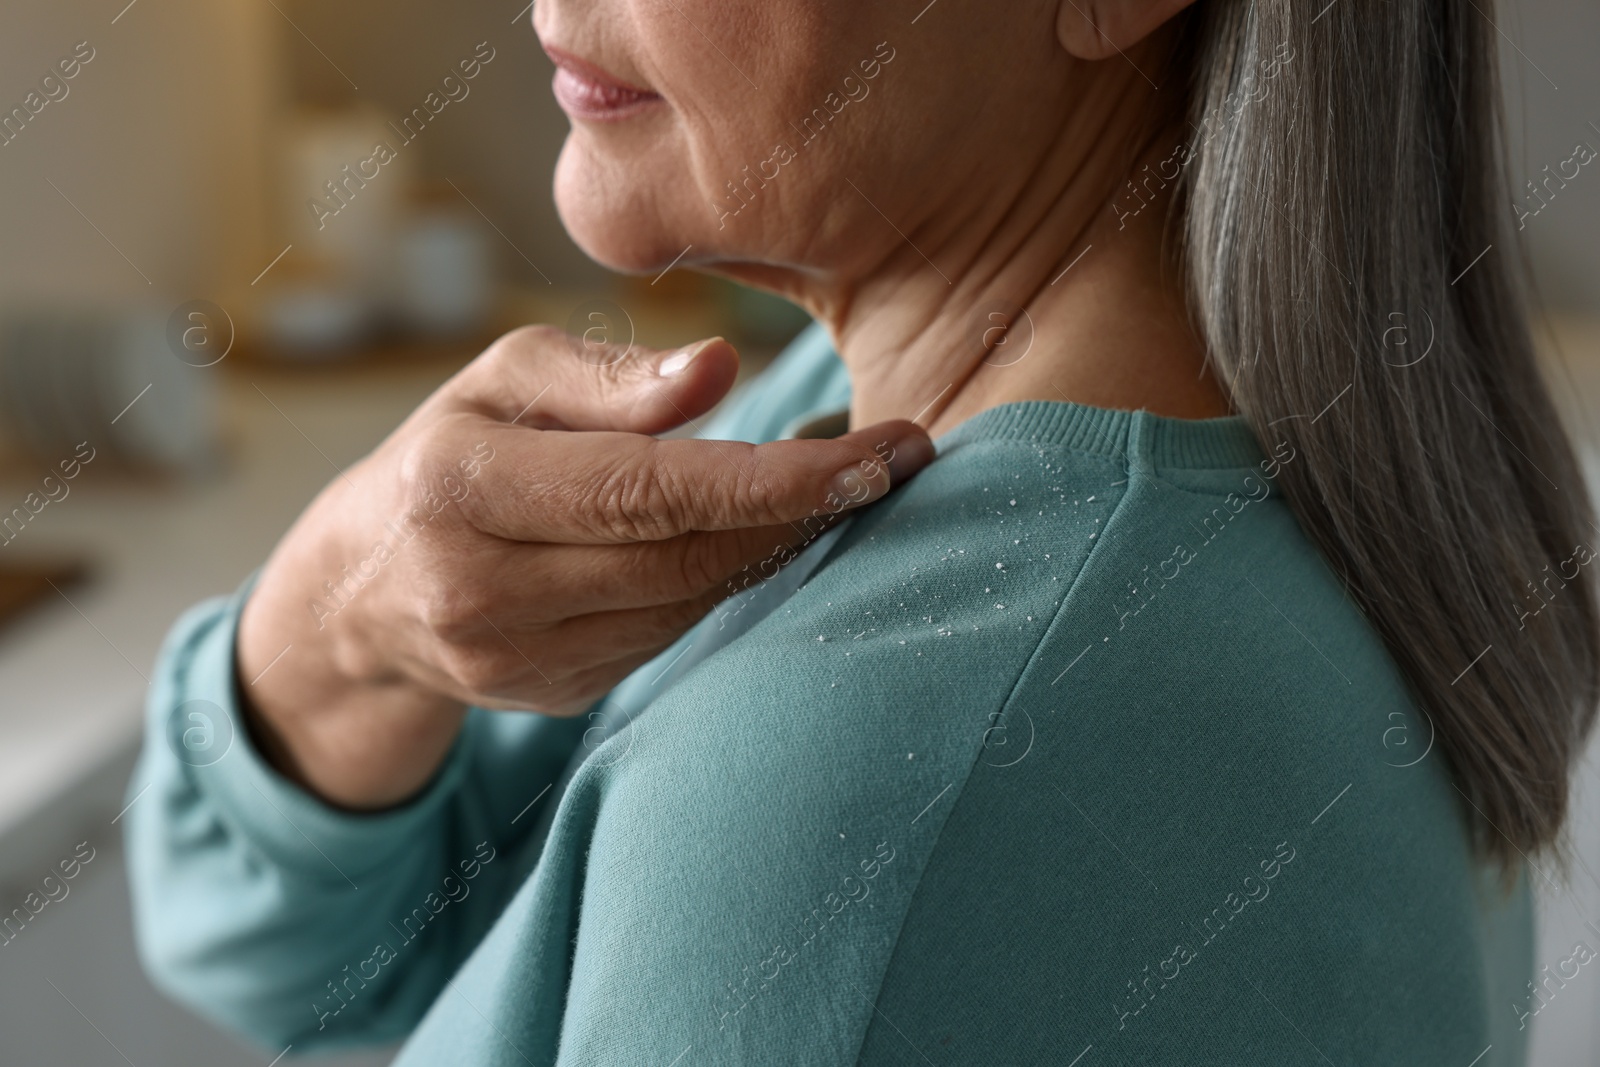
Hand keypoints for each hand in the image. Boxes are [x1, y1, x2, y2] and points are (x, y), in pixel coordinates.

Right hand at [236, 327, 932, 808]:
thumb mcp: (502, 380)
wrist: (362, 590)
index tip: (881, 454)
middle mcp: (481, 589)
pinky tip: (757, 541)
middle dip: (802, 511)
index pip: (647, 488)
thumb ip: (607, 376)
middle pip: (683, 556)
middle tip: (897, 463)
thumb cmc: (449, 453)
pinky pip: (669, 638)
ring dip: (774, 548)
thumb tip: (719, 371)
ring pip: (688, 604)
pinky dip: (723, 587)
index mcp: (462, 488)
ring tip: (840, 491)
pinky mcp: (552, 697)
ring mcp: (516, 661)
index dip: (775, 476)